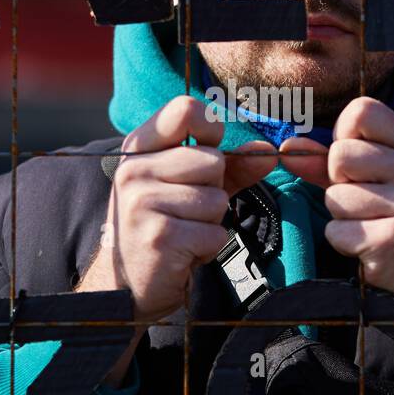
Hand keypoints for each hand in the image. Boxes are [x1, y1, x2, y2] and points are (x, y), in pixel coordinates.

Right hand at [78, 95, 276, 323]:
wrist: (125, 284)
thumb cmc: (162, 226)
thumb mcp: (190, 187)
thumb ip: (231, 167)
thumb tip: (268, 151)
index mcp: (138, 148)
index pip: (185, 110)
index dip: (211, 130)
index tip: (207, 151)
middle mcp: (134, 170)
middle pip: (213, 160)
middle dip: (214, 189)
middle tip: (186, 211)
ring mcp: (143, 203)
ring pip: (217, 199)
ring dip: (211, 222)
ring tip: (183, 232)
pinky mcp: (160, 236)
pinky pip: (214, 233)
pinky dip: (207, 247)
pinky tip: (182, 252)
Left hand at [279, 96, 393, 359]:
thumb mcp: (371, 179)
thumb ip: (326, 161)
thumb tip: (287, 147)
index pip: (361, 111)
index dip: (344, 137)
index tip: (357, 163)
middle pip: (340, 155)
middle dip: (339, 182)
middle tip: (367, 202)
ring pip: (334, 196)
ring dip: (342, 215)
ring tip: (371, 223)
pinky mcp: (392, 238)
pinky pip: (336, 230)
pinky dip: (344, 241)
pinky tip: (371, 245)